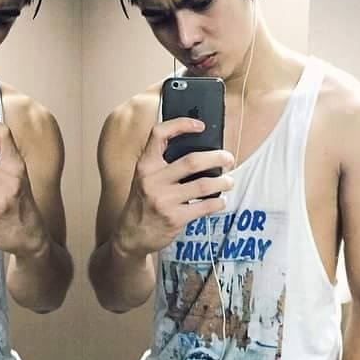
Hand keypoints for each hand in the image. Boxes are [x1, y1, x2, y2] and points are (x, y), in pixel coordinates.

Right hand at [115, 117, 233, 257]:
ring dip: (222, 182)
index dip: (181, 125)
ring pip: (203, 185)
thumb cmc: (142, 203)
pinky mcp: (174, 218)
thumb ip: (163, 164)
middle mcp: (152, 180)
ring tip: (228, 182)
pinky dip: (217, 202)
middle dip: (216, 158)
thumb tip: (199, 150)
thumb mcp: (144, 179)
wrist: (130, 235)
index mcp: (145, 166)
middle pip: (192, 161)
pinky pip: (204, 206)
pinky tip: (220, 201)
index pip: (159, 134)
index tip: (200, 126)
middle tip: (228, 159)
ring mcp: (163, 200)